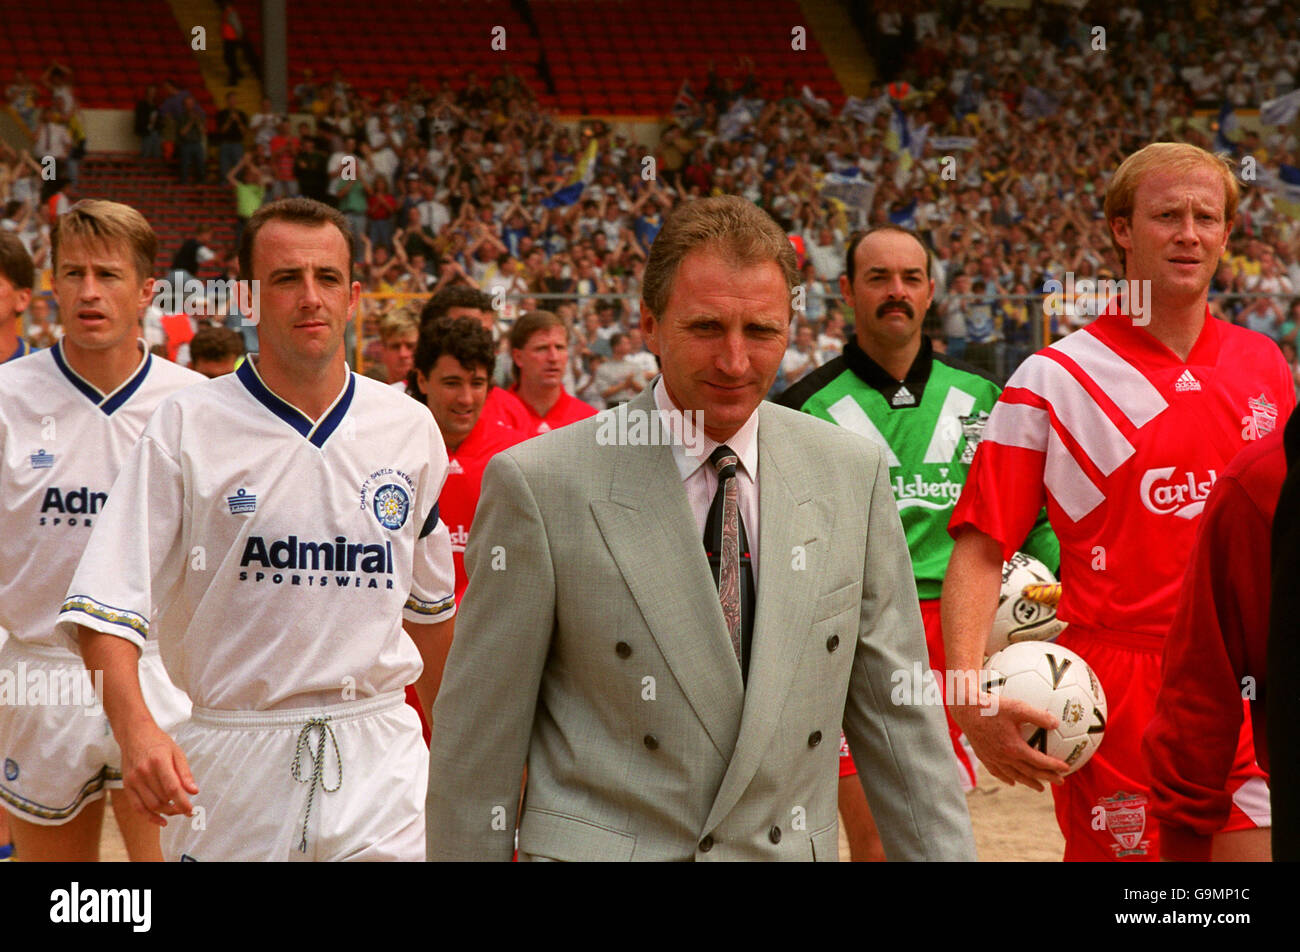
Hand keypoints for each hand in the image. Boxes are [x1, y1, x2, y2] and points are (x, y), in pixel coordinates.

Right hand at [119, 722, 198, 825]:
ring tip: (176, 810)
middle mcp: (144, 771)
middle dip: (176, 808)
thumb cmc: (158, 743)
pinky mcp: (126, 785)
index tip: (191, 810)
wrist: (134, 735)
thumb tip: (194, 791)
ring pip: (151, 805)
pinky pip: (137, 807)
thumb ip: (185, 773)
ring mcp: (133, 779)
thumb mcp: (177, 752)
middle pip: (162, 799)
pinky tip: (161, 820)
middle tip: (186, 810)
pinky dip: (149, 817)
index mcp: (159, 761)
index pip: (172, 788)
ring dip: (165, 812)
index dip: (183, 802)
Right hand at [948, 681, 1069, 790]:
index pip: (1039, 762)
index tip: (1066, 768)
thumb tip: (1056, 722)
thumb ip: (1038, 715)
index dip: (1053, 766)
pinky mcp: (983, 756)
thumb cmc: (991, 706)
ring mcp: (992, 759)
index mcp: (1014, 748)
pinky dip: (1007, 778)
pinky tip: (1011, 781)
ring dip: (1029, 782)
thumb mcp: (1017, 706)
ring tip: (1040, 788)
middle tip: (1060, 781)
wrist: (965, 709)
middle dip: (1046, 778)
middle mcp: (1004, 757)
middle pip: (1029, 773)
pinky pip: (997, 772)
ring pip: (1014, 775)